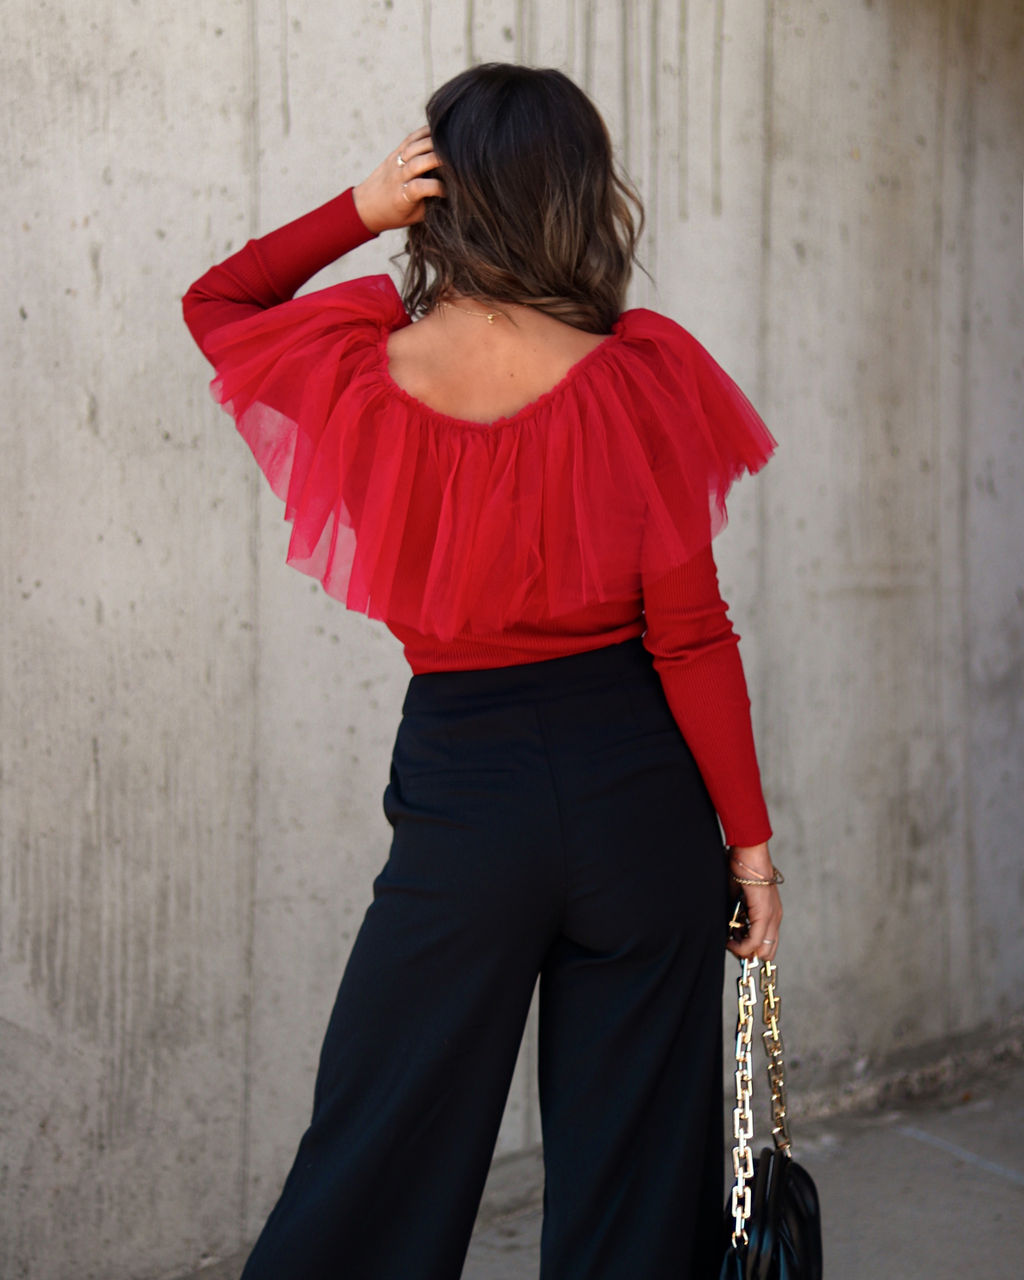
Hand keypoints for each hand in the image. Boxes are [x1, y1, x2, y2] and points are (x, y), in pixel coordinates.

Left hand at [353, 126, 444, 233]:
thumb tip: (452, 195)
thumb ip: (430, 204)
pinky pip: (411, 138)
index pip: (421, 187)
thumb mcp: (414, 216)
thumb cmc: (395, 214)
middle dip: (438, 159)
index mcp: (402, 197)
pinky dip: (426, 133)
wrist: (367, 206)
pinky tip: (439, 134)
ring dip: (434, 144)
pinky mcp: (395, 152)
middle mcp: (398, 177)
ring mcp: (396, 162)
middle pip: (418, 163)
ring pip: (415, 147)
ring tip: (450, 146)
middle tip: (455, 161)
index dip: (437, 188)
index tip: (448, 193)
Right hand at [725, 843, 781, 962]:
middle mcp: (775, 917)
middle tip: (731, 943)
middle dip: (747, 953)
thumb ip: (737, 916)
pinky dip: (741, 944)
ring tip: (730, 938)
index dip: (748, 948)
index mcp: (771, 913)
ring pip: (763, 950)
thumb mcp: (738, 898)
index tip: (732, 943)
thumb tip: (730, 932)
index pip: (766, 943)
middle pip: (766, 952)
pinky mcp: (765, 914)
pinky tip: (730, 938)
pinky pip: (755, 940)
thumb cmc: (741, 869)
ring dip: (744, 949)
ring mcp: (772, 916)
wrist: (748, 853)